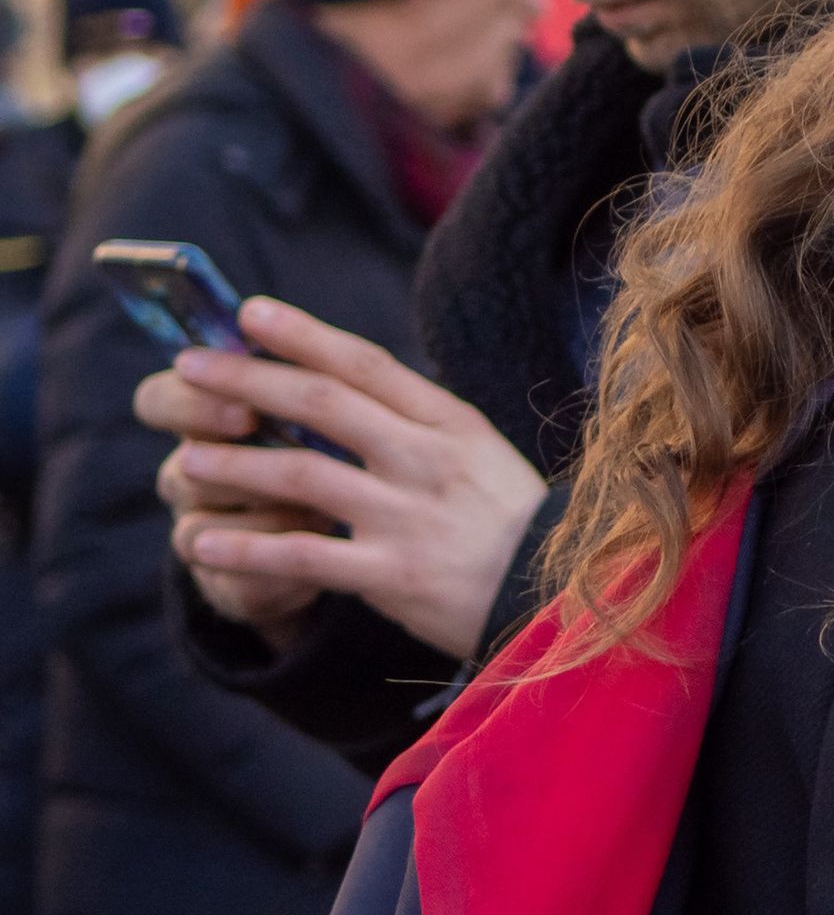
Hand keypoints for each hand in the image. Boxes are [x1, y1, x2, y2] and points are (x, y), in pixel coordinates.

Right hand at [135, 391, 333, 636]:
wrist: (352, 545)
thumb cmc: (334, 454)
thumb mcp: (328, 415)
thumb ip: (312, 382)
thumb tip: (316, 343)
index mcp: (209, 424)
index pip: (159, 402)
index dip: (188, 403)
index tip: (245, 407)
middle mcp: (193, 476)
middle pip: (183, 468)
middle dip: (231, 466)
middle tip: (277, 473)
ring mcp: (205, 534)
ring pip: (207, 527)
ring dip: (268, 517)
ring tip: (327, 511)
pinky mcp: (230, 586)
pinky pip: (240, 581)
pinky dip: (282, 571)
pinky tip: (326, 563)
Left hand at [139, 297, 546, 659]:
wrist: (564, 601)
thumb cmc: (515, 525)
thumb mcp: (481, 456)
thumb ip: (416, 425)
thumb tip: (334, 388)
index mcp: (453, 425)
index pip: (365, 365)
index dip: (302, 334)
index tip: (248, 313)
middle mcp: (429, 462)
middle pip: (321, 406)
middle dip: (246, 381)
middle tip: (188, 366)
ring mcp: (410, 518)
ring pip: (300, 477)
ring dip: (234, 465)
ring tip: (187, 461)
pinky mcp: (394, 577)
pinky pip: (303, 557)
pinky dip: (246, 549)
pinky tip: (203, 544)